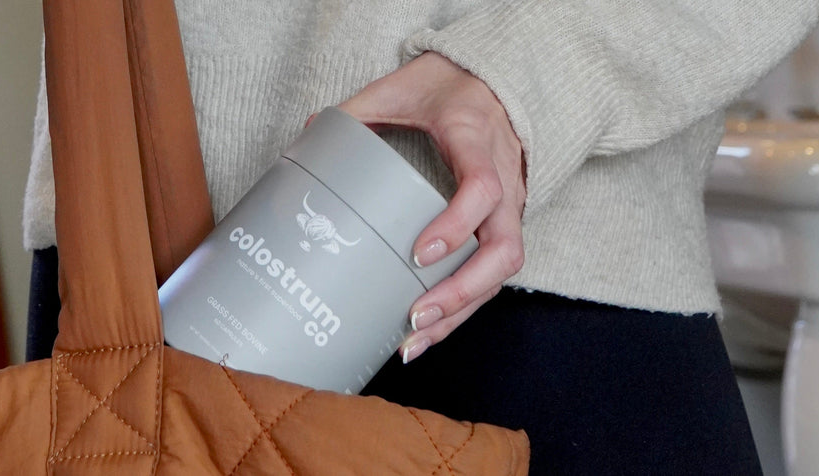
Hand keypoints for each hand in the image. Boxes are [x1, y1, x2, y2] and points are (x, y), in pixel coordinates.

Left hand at [334, 52, 524, 363]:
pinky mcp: (503, 225)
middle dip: (462, 291)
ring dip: (460, 312)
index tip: (418, 252)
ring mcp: (510, 206)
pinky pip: (491, 274)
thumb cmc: (450, 87)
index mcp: (477, 140)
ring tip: (413, 341)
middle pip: (505, 249)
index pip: (482, 187)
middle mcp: (505, 179)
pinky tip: (425, 333)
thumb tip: (308, 136)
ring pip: (501, 271)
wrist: (500, 83)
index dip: (457, 224)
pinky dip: (462, 308)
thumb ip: (357, 110)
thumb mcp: (402, 86)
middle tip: (415, 316)